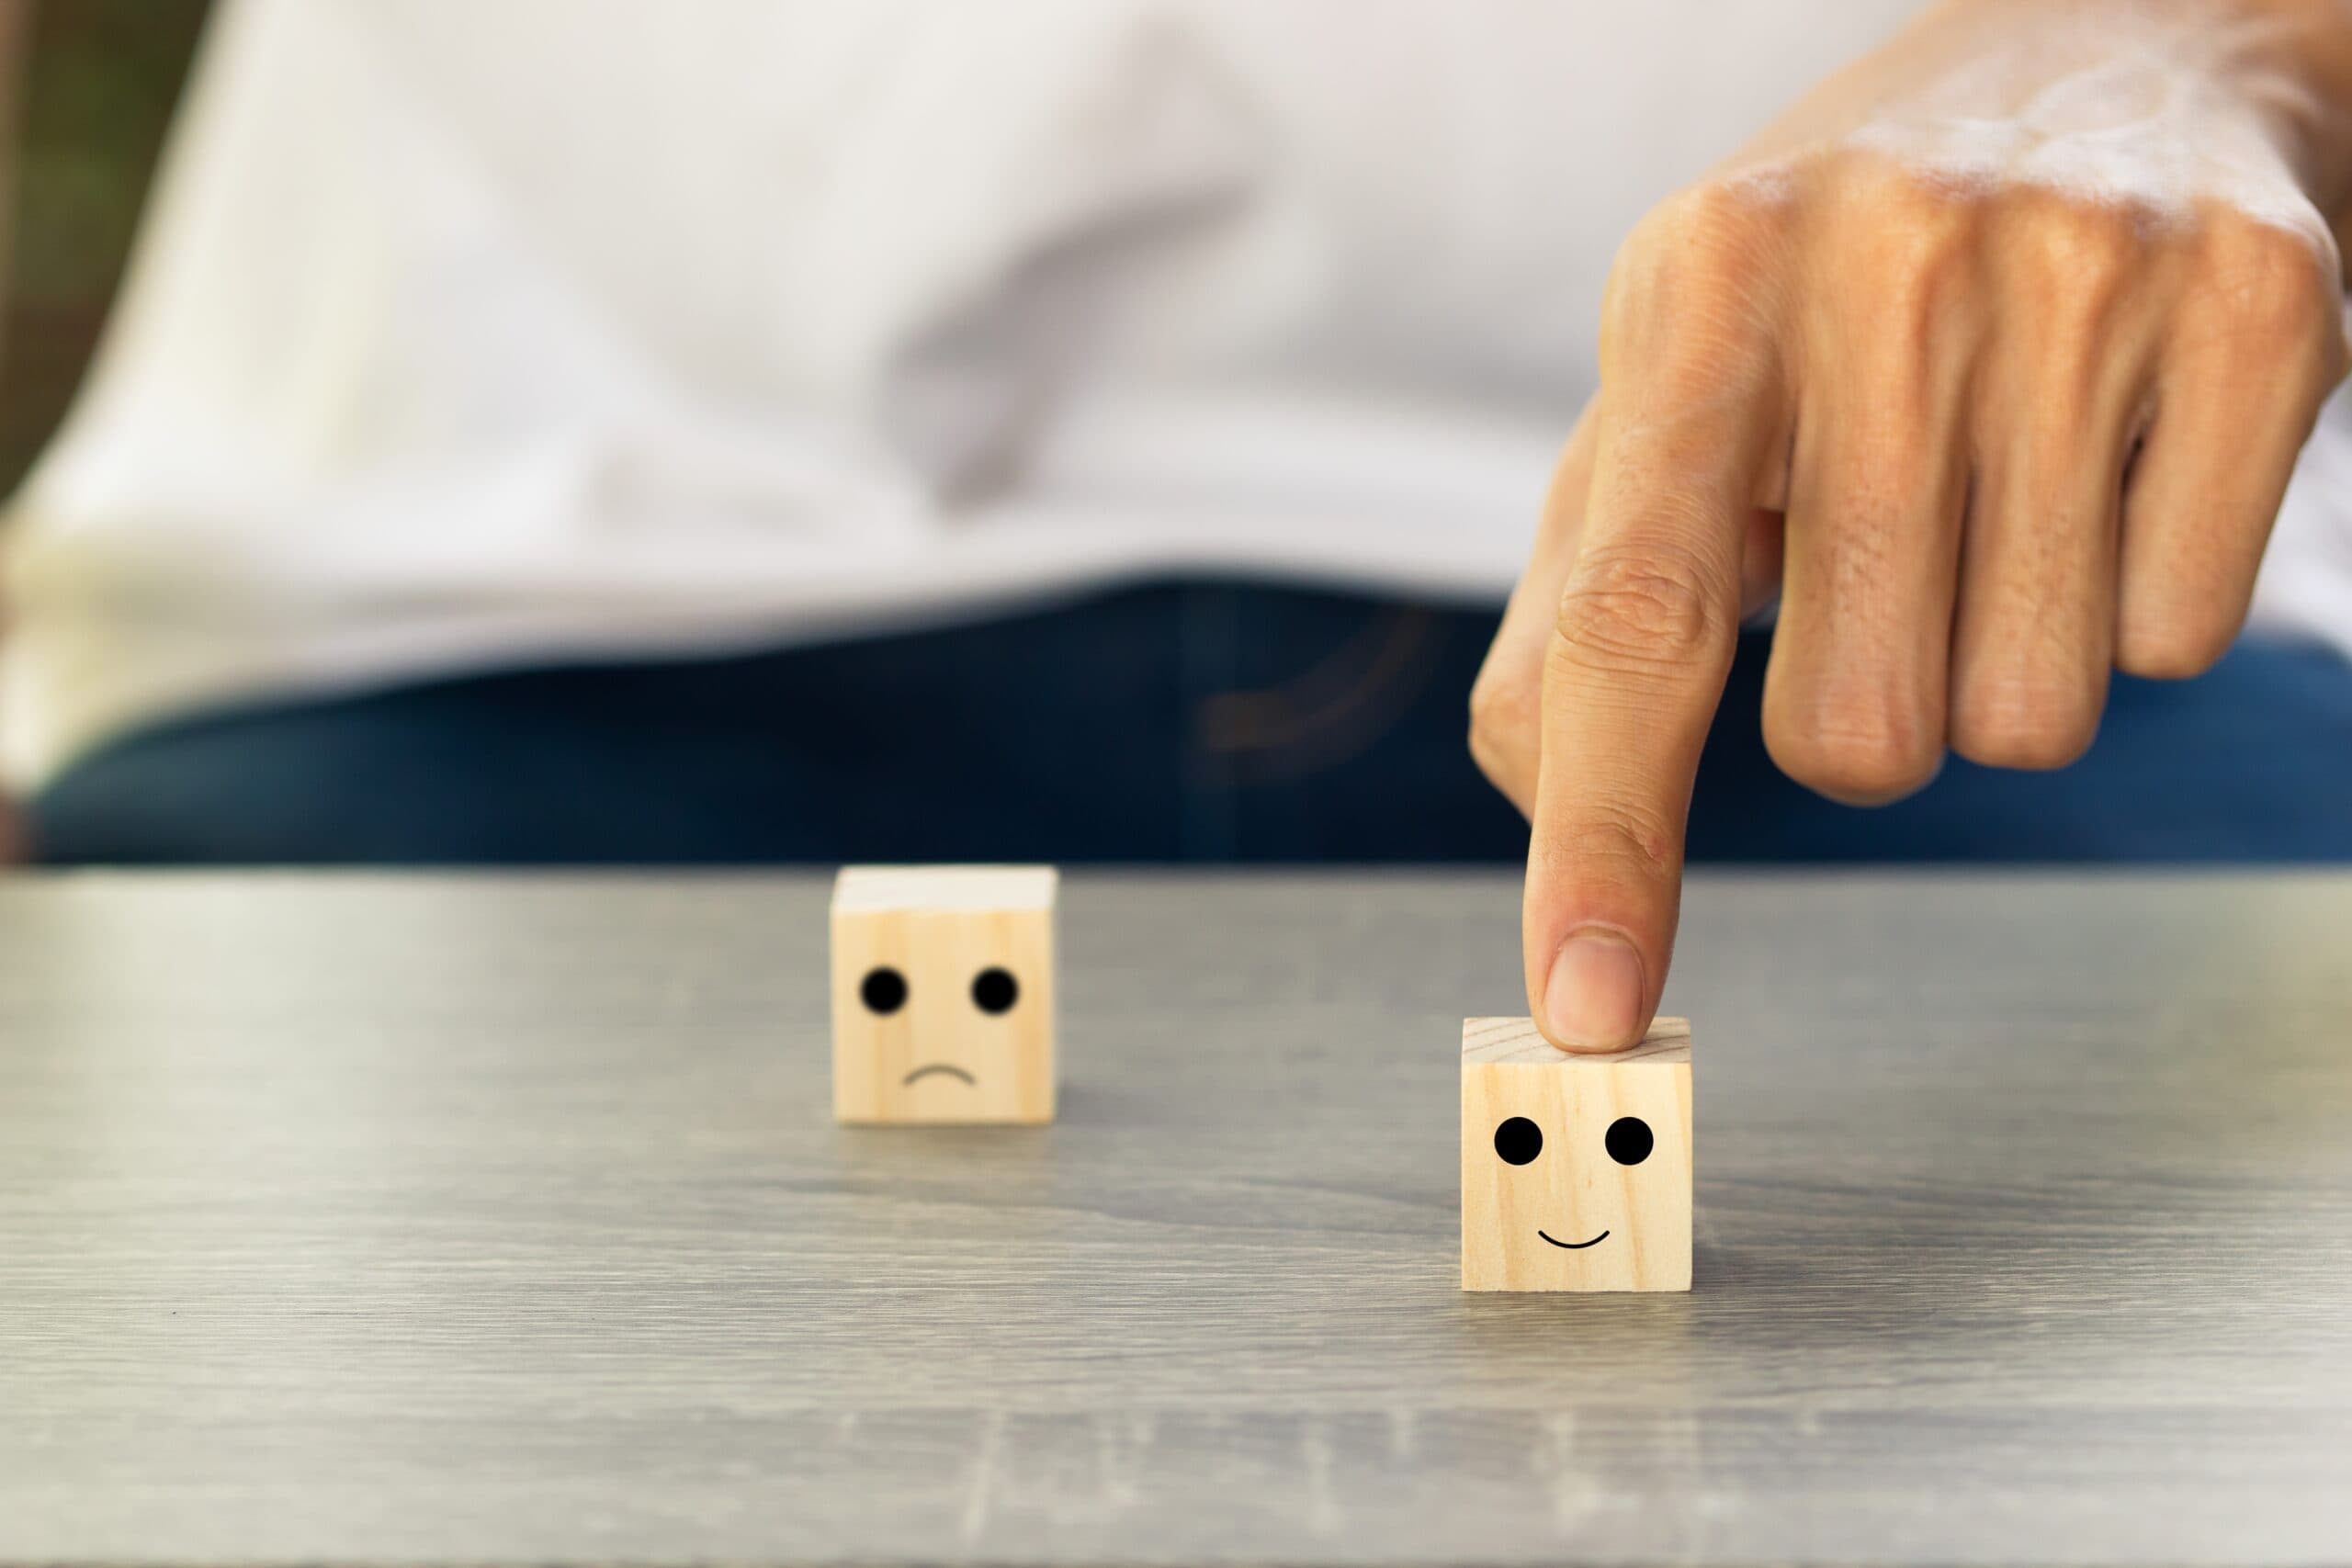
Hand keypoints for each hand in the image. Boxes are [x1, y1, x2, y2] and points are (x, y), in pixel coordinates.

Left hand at [1471, 0, 2351, 1049]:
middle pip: (1855, 733)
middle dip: (1863, 707)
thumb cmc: (1849, 269)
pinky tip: (2110, 462)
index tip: (1586, 1006)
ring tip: (1999, 497)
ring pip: (2027, 721)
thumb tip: (1537, 803)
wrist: (2118, 37)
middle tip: (1888, 567)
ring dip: (1999, 665)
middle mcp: (1880, 269)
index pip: (1631, 620)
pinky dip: (2134, 601)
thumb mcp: (1673, 377)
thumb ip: (1584, 590)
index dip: (1606, 838)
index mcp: (1697, 288)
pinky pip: (2178, 644)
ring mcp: (2085, 280)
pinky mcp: (2263, 312)